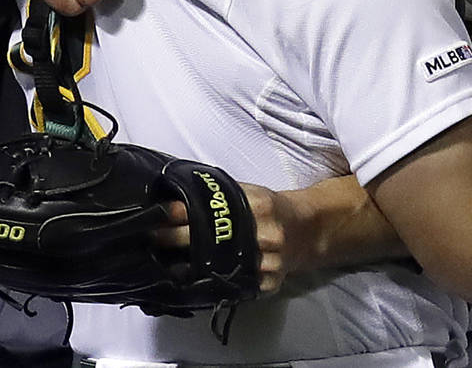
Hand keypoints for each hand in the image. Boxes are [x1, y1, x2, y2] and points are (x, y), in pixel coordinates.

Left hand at [153, 183, 302, 294]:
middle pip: (210, 242)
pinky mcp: (268, 284)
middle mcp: (264, 234)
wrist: (305, 229)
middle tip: (153, 238)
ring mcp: (268, 262)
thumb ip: (220, 197)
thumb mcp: (249, 193)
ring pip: (219, 271)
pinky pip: (234, 290)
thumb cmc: (269, 208)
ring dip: (189, 270)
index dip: (181, 215)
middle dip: (176, 240)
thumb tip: (177, 202)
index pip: (211, 211)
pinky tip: (196, 284)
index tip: (157, 217)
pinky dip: (213, 288)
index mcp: (258, 206)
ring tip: (167, 265)